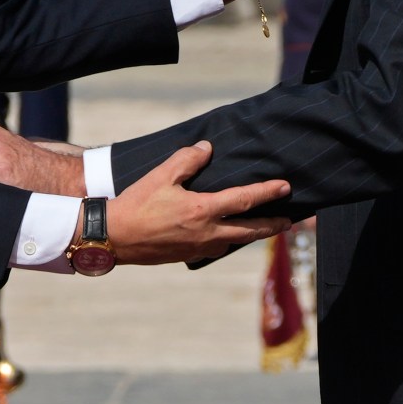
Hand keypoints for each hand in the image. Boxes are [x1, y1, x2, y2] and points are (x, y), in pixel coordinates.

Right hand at [104, 141, 291, 265]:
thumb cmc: (136, 205)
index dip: (267, 193)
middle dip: (271, 226)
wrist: (115, 237)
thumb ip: (187, 160)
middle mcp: (207, 232)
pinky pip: (217, 248)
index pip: (244, 200)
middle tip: (287, 221)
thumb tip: (206, 148)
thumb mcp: (160, 175)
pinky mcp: (188, 256)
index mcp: (202, 210)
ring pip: (234, 241)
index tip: (285, 187)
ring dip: (252, 234)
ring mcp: (198, 248)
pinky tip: (229, 236)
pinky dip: (230, 241)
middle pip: (249, 230)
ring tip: (263, 228)